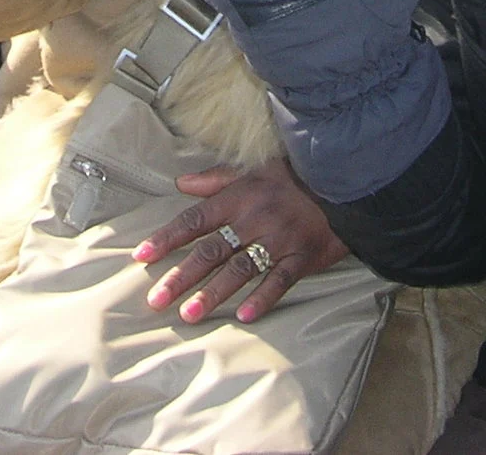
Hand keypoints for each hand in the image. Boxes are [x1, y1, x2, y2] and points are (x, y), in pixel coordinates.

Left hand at [134, 158, 349, 323]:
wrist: (343, 182)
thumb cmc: (293, 177)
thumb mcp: (252, 170)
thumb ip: (215, 179)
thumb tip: (181, 182)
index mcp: (238, 198)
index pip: (195, 220)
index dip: (167, 237)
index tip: (142, 256)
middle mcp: (253, 219)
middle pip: (211, 251)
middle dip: (181, 276)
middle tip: (156, 300)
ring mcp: (278, 239)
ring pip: (239, 270)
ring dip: (213, 293)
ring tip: (188, 314)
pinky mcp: (301, 257)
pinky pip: (280, 280)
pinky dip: (263, 298)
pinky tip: (245, 316)